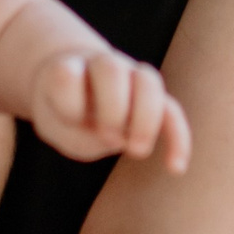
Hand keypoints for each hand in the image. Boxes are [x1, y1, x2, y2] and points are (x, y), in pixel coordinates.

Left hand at [28, 46, 191, 175]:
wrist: (78, 92)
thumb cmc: (63, 112)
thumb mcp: (56, 123)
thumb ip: (77, 127)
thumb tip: (120, 138)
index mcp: (68, 68)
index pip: (66, 74)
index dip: (69, 100)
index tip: (70, 120)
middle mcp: (100, 65)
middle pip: (111, 69)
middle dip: (111, 107)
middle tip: (106, 136)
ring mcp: (129, 76)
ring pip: (147, 81)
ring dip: (144, 118)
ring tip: (135, 150)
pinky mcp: (153, 98)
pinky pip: (172, 112)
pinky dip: (177, 138)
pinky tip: (175, 168)